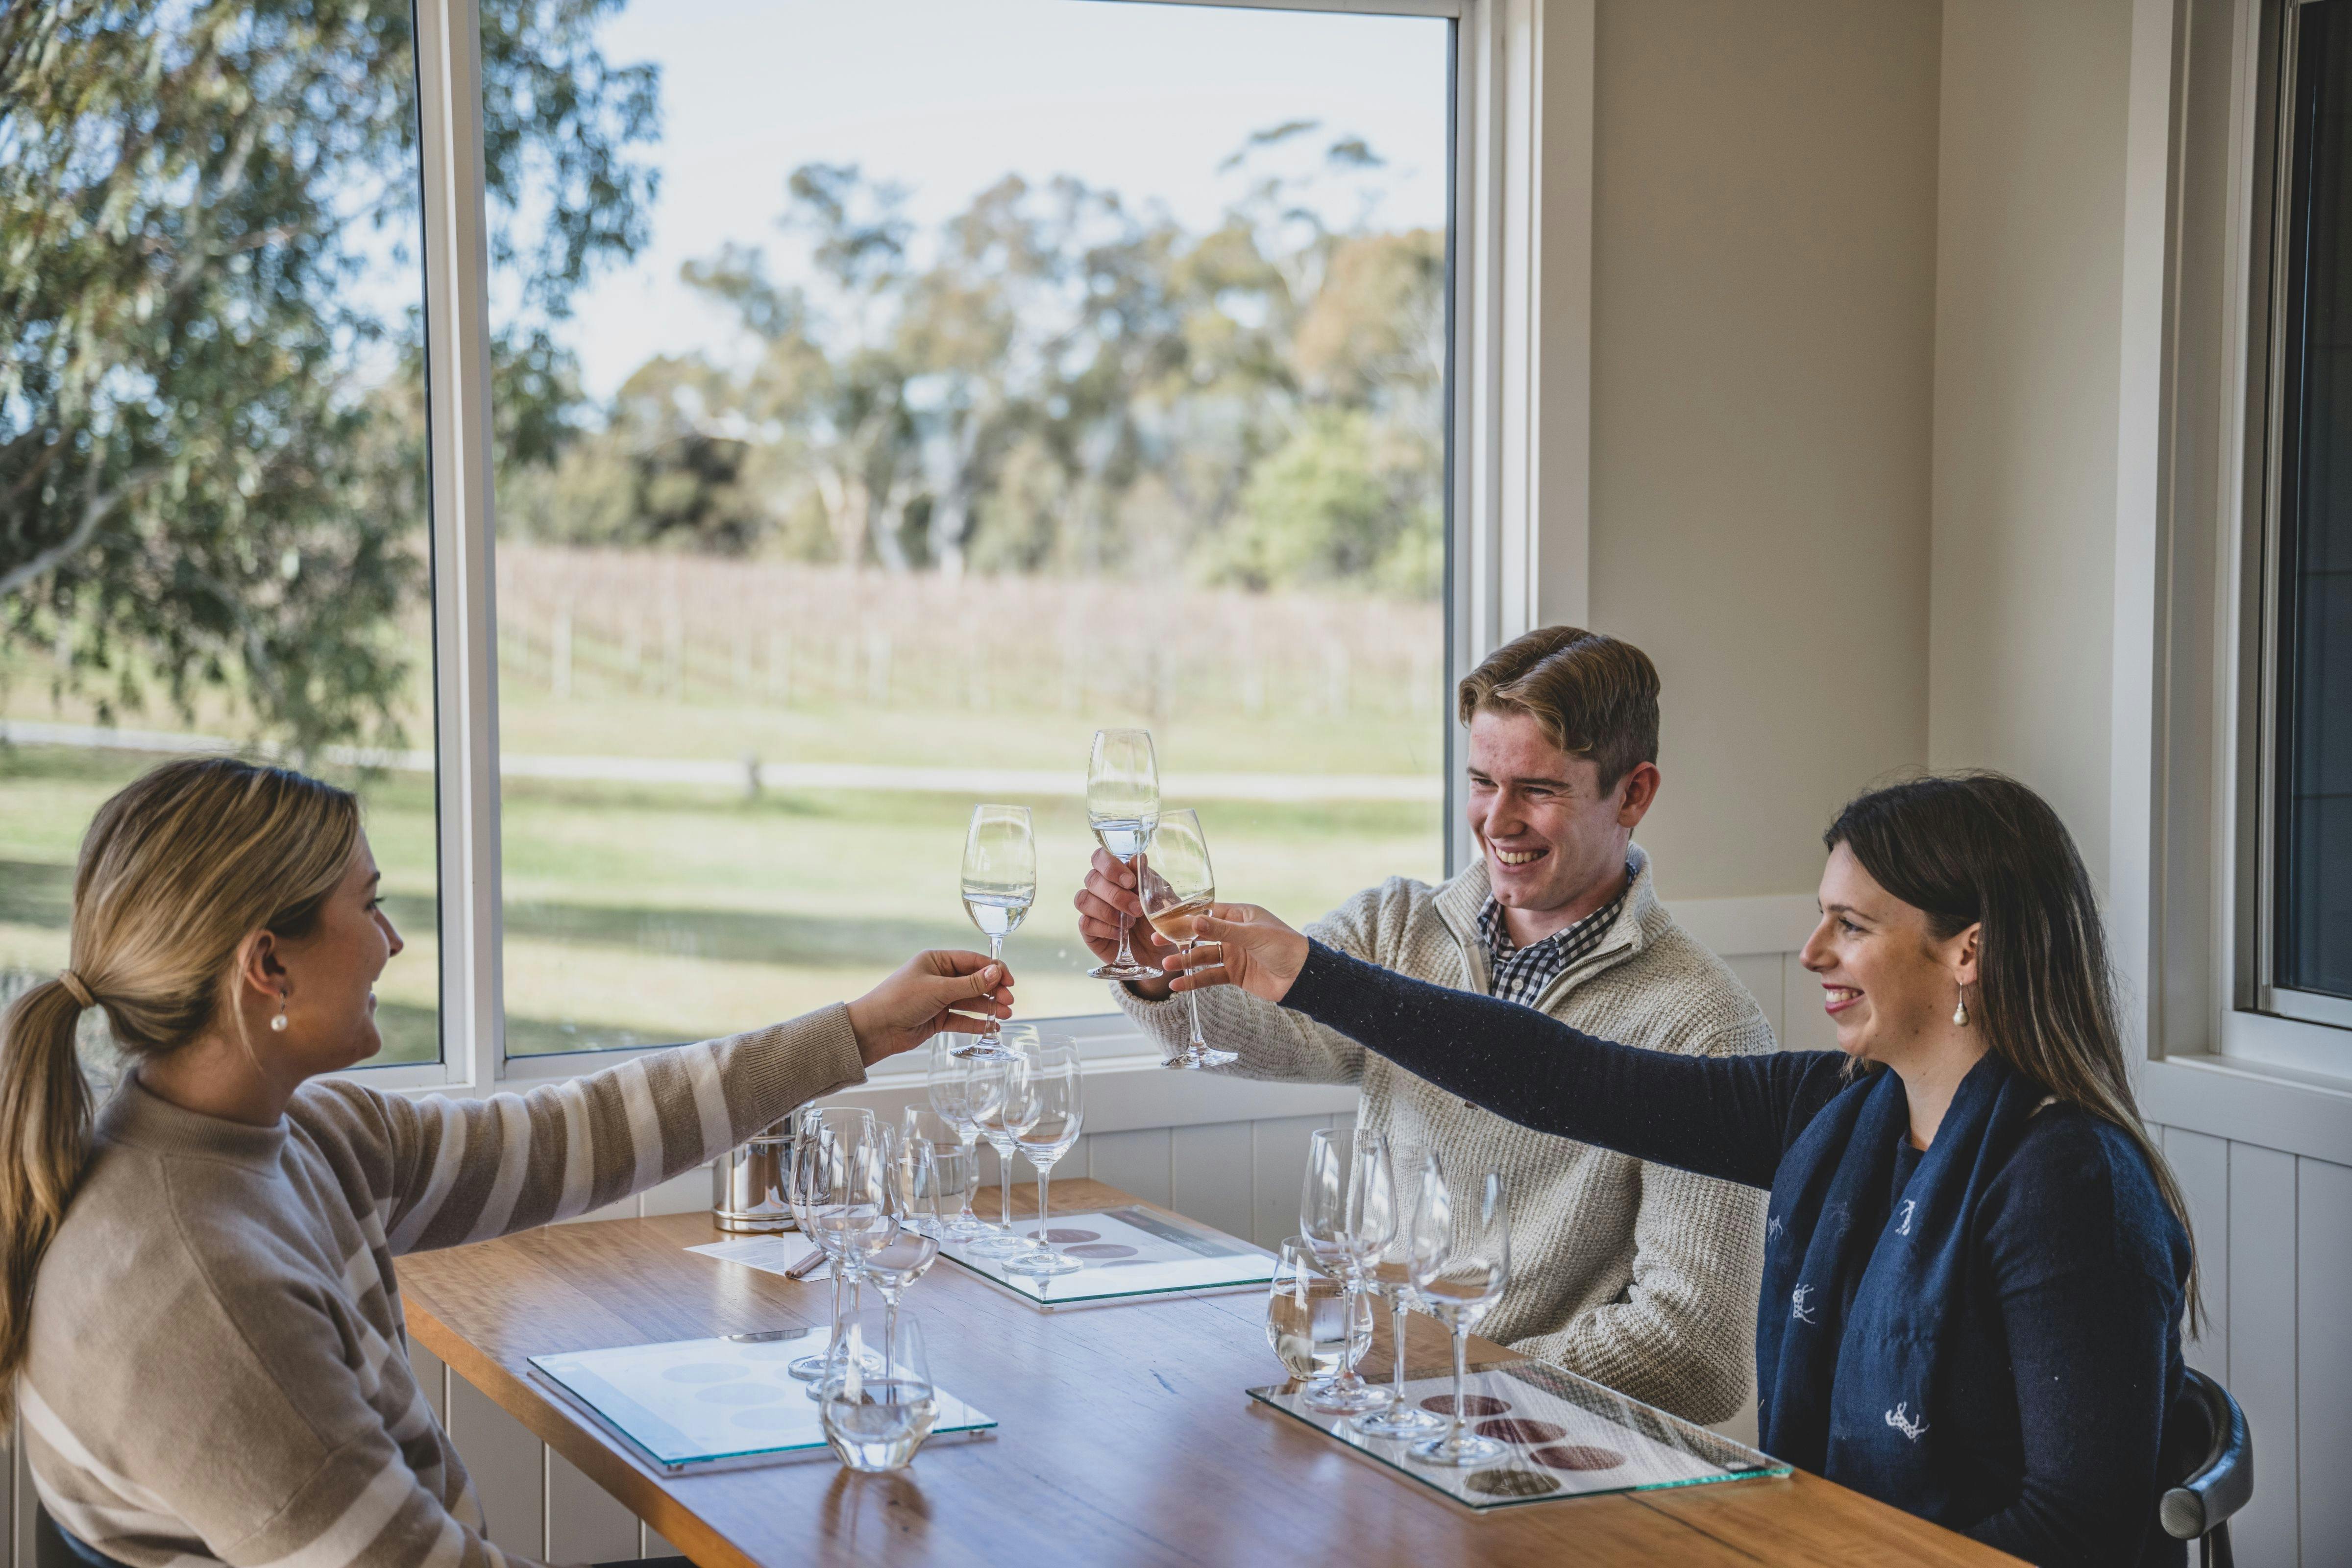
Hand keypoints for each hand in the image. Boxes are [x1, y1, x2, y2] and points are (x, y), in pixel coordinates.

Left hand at [846, 951, 1015, 1067]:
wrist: (875, 1029)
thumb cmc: (900, 1000)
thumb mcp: (938, 989)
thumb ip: (969, 984)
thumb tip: (996, 971)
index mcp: (936, 961)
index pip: (972, 961)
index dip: (993, 970)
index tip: (1009, 981)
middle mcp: (939, 977)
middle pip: (974, 982)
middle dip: (993, 990)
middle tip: (1009, 1001)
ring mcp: (938, 998)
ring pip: (970, 1001)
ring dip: (988, 1007)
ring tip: (1006, 1014)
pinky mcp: (937, 1018)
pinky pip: (962, 1019)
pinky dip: (976, 1022)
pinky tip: (991, 1026)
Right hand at [1073, 846, 1175, 998]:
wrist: (1159, 953)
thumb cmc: (1158, 920)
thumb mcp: (1159, 899)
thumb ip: (1146, 879)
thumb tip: (1137, 857)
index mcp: (1116, 874)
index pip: (1099, 858)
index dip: (1110, 866)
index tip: (1130, 882)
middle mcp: (1100, 888)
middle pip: (1092, 879)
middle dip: (1115, 894)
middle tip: (1137, 909)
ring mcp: (1092, 909)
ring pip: (1083, 899)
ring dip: (1108, 911)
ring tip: (1130, 923)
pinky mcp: (1088, 930)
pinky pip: (1085, 923)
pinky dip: (1104, 928)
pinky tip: (1120, 935)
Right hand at [1162, 903, 1309, 1005]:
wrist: (1302, 976)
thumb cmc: (1284, 946)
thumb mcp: (1253, 934)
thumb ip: (1222, 930)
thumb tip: (1194, 922)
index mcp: (1240, 915)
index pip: (1207, 913)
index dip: (1186, 916)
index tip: (1165, 919)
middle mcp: (1234, 933)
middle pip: (1201, 934)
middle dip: (1179, 938)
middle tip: (1157, 940)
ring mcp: (1233, 954)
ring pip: (1203, 956)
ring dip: (1185, 960)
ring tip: (1166, 965)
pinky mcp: (1234, 974)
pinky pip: (1210, 976)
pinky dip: (1194, 980)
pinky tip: (1178, 984)